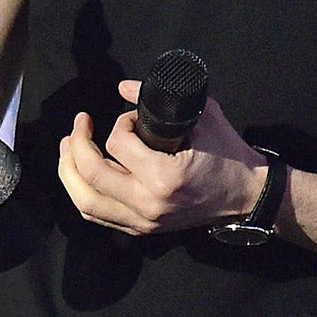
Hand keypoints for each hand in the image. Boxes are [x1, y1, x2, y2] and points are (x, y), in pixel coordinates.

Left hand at [56, 79, 267, 235]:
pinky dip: (82, 191)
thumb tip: (122, 87)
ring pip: (86, 201)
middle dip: (76, 145)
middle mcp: (149, 204)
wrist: (247, 196)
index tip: (130, 118)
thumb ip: (159, 98)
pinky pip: (97, 214)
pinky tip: (79, 172)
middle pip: (91, 176)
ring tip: (68, 146)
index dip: (118, 124)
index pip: (118, 146)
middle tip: (79, 124)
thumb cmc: (228, 154)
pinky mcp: (141, 229)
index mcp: (165, 178)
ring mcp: (143, 222)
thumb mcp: (202, 117)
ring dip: (69, 171)